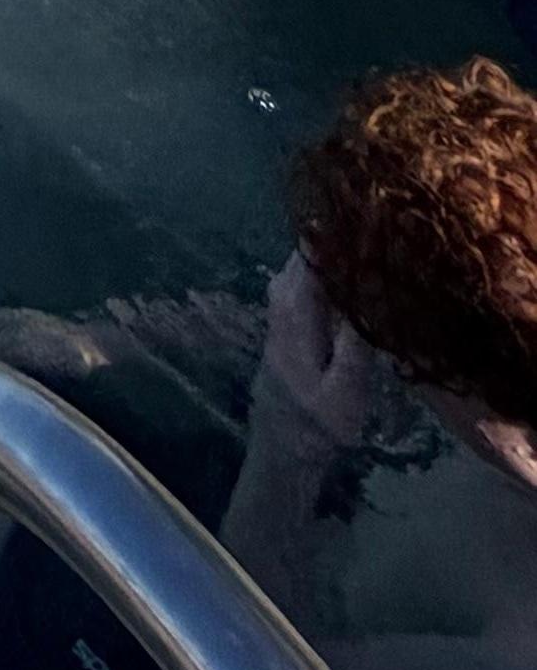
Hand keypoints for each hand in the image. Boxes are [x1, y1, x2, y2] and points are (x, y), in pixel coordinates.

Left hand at [259, 252, 379, 449]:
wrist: (285, 449)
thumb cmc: (319, 420)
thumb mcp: (348, 386)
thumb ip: (359, 336)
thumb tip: (371, 284)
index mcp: (296, 305)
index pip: (315, 250)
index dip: (344, 233)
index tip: (377, 220)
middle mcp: (282, 297)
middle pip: (312, 253)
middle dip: (344, 242)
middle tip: (386, 236)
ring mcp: (282, 308)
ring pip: (310, 268)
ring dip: (339, 261)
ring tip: (379, 256)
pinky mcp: (288, 321)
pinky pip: (309, 284)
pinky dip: (332, 279)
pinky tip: (359, 289)